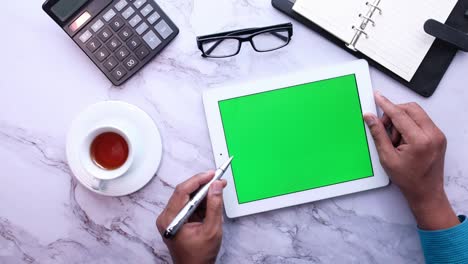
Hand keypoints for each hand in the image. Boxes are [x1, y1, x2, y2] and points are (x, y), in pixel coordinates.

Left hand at [156, 171, 226, 263]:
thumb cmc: (199, 256)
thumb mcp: (212, 230)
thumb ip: (214, 206)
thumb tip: (216, 186)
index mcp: (171, 219)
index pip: (182, 191)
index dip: (198, 180)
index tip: (212, 174)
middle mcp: (167, 217)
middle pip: (184, 191)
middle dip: (202, 184)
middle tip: (217, 178)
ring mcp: (171, 218)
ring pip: (187, 196)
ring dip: (202, 192)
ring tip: (218, 187)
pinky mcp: (177, 219)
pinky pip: (188, 204)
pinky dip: (200, 200)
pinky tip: (212, 199)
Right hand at [363, 92, 458, 229]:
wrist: (426, 192)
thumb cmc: (408, 179)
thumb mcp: (387, 157)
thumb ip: (378, 134)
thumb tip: (370, 117)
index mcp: (420, 141)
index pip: (400, 114)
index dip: (386, 105)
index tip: (378, 97)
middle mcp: (433, 135)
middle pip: (411, 109)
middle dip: (394, 114)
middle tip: (384, 128)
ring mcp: (438, 135)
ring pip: (416, 114)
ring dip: (401, 121)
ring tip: (395, 141)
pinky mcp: (438, 136)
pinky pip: (421, 121)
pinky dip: (409, 125)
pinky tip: (403, 140)